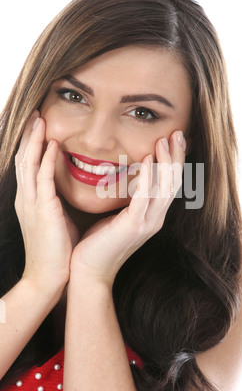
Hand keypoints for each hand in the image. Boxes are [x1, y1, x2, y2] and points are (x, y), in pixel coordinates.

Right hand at [14, 112, 78, 294]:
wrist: (49, 277)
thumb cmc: (57, 251)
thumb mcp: (56, 220)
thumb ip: (57, 201)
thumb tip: (67, 189)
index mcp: (31, 201)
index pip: (29, 166)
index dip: (33, 144)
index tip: (40, 126)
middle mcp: (27, 198)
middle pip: (24, 158)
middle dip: (29, 135)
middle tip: (35, 113)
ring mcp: (32, 204)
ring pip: (29, 164)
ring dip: (34, 140)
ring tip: (39, 118)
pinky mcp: (43, 210)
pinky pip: (42, 179)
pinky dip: (46, 159)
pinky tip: (53, 144)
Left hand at [70, 131, 185, 285]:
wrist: (89, 271)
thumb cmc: (99, 242)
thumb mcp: (117, 216)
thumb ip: (127, 198)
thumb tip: (127, 175)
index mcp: (152, 216)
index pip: (170, 184)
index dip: (174, 161)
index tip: (173, 139)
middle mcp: (155, 219)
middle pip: (174, 183)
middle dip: (176, 157)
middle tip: (177, 133)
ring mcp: (147, 223)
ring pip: (165, 188)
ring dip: (166, 162)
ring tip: (165, 140)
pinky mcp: (133, 226)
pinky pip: (144, 197)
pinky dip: (147, 177)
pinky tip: (147, 159)